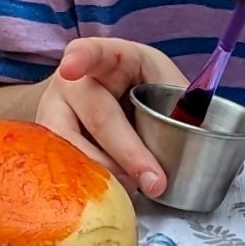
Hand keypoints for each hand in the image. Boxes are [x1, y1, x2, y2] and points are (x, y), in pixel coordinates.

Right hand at [27, 37, 188, 195]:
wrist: (107, 106)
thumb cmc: (140, 91)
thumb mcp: (163, 84)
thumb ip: (180, 102)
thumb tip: (196, 130)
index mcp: (106, 59)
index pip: (91, 52)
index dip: (81, 59)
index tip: (70, 68)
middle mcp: (72, 84)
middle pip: (97, 115)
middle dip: (128, 150)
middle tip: (154, 181)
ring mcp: (54, 115)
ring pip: (72, 146)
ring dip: (107, 172)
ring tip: (134, 187)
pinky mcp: (48, 147)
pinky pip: (64, 167)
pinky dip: (88, 184)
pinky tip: (108, 193)